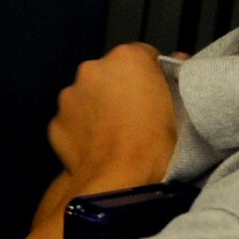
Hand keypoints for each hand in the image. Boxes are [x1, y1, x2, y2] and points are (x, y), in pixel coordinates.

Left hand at [48, 43, 176, 193]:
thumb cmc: (157, 146)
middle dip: (121, 90)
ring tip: (117, 136)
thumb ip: (176, 78)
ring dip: (99, 109)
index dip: (152, 76)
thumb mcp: (182, 109)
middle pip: (111, 74)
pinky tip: (99, 148)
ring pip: (88, 97)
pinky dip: (83, 131)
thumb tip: (178, 60)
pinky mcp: (56, 123)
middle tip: (138, 118)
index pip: (143, 56)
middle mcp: (92, 69)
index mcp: (127, 59)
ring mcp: (69, 96)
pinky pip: (73, 122)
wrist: (120, 181)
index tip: (158, 95)